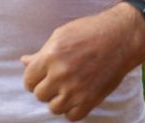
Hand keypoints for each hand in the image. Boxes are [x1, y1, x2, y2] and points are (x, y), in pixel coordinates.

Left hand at [20, 4, 144, 120]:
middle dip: (46, 88)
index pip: (29, 79)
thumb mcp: (61, 35)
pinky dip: (72, 109)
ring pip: (54, 108)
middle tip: (57, 80)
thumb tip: (23, 62)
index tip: (42, 75)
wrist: (121, 38)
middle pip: (40, 95)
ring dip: (58, 99)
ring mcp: (76, 89)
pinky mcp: (90, 100)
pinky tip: (77, 96)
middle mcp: (60, 75)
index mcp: (50, 56)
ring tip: (67, 88)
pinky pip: (72, 116)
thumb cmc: (89, 32)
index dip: (34, 78)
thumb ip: (41, 53)